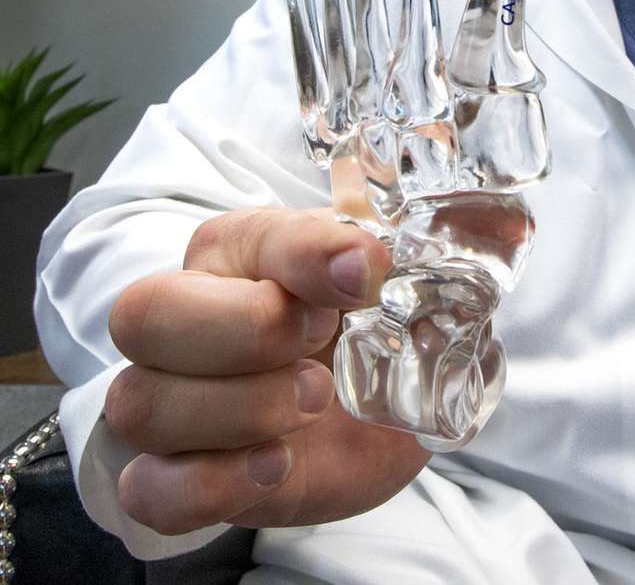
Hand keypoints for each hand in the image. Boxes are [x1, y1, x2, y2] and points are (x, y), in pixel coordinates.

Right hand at [106, 208, 428, 534]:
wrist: (399, 398)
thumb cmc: (368, 315)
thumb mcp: (375, 270)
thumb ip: (359, 253)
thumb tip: (359, 261)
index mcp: (228, 253)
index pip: (220, 239)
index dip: (296, 259)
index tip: (361, 277)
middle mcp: (182, 323)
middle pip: (142, 316)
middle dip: (243, 332)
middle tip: (320, 344)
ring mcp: (173, 405)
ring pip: (139, 406)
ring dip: (240, 410)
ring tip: (316, 403)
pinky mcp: (185, 479)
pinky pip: (148, 491)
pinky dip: (211, 484)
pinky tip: (277, 464)